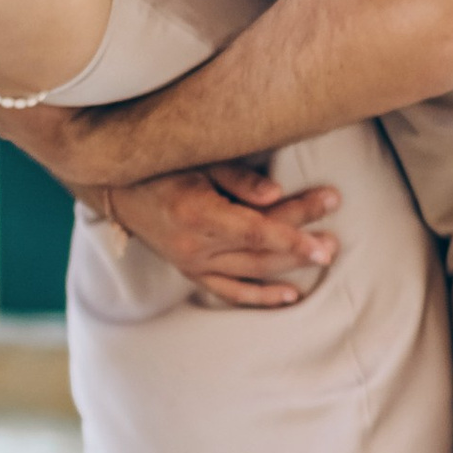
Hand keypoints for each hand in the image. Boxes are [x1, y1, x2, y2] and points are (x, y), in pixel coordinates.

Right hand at [101, 161, 338, 306]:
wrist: (116, 187)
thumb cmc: (161, 162)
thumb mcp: (198, 157)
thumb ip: (237, 177)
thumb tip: (274, 194)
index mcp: (196, 212)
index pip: (255, 231)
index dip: (293, 236)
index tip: (324, 235)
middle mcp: (194, 245)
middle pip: (259, 249)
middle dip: (301, 243)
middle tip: (336, 235)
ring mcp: (191, 262)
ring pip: (251, 271)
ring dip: (290, 265)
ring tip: (327, 253)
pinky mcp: (191, 270)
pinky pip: (230, 290)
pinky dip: (260, 294)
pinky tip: (291, 294)